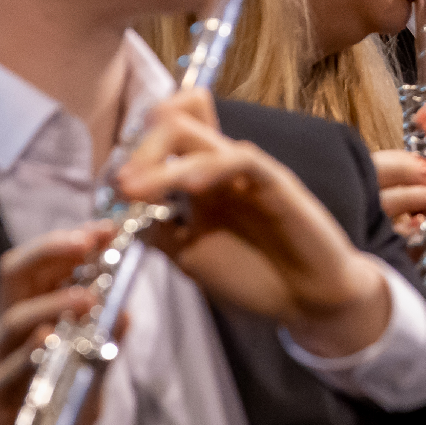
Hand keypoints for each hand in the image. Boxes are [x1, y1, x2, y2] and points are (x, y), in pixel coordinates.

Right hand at [0, 225, 124, 424]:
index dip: (68, 243)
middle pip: (13, 275)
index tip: (106, 229)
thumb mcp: (88, 378)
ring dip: (51, 303)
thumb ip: (102, 346)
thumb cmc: (55, 422)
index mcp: (23, 322)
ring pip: (11, 320)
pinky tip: (49, 341)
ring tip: (86, 296)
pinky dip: (29, 355)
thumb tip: (125, 310)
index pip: (39, 268)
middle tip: (89, 241)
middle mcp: (1, 337)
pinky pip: (7, 373)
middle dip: (50, 251)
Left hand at [116, 90, 390, 358]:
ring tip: (135, 188)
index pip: (170, 134)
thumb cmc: (256, 277)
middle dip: (141, 149)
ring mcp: (248, 170)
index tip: (116, 181)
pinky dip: (212, 166)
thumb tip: (119, 214)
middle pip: (177, 124)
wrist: (309, 300)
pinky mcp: (277, 180)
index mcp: (201, 179)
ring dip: (162, 160)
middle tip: (123, 185)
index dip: (137, 145)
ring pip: (202, 137)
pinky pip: (243, 158)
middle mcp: (221, 166)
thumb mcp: (191, 257)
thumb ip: (160, 232)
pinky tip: (190, 187)